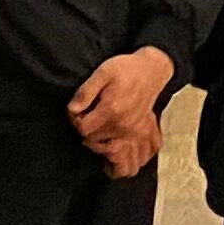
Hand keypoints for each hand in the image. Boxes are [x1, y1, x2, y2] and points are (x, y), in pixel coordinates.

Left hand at [68, 47, 173, 174]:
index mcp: (111, 111)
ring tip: (97, 132)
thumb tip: (72, 110)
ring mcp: (134, 131)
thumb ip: (85, 92)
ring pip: (111, 152)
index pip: (83, 129)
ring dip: (100, 145)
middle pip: (93, 141)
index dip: (75, 121)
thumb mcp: (102, 72)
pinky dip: (120, 155)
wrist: (151, 70)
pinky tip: (113, 145)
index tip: (77, 111)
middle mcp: (123, 125)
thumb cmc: (125, 69)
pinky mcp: (141, 133)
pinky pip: (133, 155)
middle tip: (86, 116)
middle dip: (86, 131)